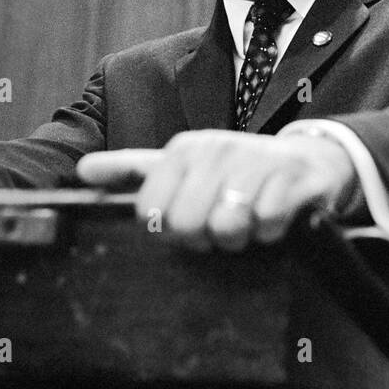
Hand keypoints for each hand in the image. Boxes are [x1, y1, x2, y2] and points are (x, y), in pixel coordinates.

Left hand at [76, 129, 355, 251]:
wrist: (306, 160)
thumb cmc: (235, 171)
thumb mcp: (181, 165)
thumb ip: (130, 170)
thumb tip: (83, 170)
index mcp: (184, 150)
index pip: (150, 210)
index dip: (165, 230)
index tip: (182, 224)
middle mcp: (217, 149)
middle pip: (186, 225)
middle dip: (202, 238)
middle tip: (217, 227)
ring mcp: (256, 161)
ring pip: (226, 228)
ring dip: (237, 238)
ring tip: (245, 224)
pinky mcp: (292, 178)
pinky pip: (266, 225)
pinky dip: (269, 232)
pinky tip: (273, 219)